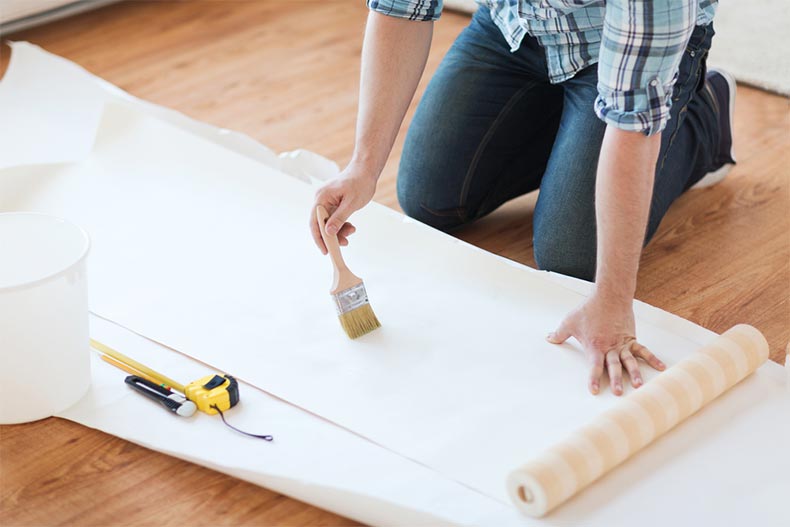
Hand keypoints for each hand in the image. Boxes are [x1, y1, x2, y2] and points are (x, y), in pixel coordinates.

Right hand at [310, 163, 376, 253]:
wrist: (366, 170)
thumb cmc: (360, 183)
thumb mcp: (351, 203)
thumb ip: (339, 218)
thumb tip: (328, 232)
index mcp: (321, 198)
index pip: (315, 222)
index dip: (319, 238)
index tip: (325, 251)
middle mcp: (321, 199)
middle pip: (321, 223)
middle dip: (331, 235)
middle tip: (344, 243)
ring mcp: (327, 201)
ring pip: (328, 222)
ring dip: (339, 230)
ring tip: (351, 231)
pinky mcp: (333, 202)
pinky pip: (334, 217)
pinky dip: (341, 224)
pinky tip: (350, 227)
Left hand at [546, 295, 664, 394]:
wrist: (609, 296)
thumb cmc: (589, 309)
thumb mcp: (569, 322)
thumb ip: (559, 333)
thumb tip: (549, 339)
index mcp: (595, 346)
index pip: (594, 366)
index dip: (593, 378)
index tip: (595, 391)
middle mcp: (610, 347)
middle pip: (614, 367)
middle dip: (616, 380)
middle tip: (619, 393)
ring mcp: (623, 344)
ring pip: (629, 361)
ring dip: (634, 373)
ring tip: (639, 386)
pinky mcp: (632, 339)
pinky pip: (643, 351)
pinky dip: (652, 359)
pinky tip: (661, 368)